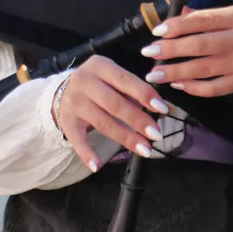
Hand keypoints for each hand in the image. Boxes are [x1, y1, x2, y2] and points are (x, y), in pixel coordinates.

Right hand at [52, 55, 170, 171]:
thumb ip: (138, 93)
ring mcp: (73, 101)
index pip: (126, 80)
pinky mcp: (66, 120)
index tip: (162, 110)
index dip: (145, 95)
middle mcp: (84, 81)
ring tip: (145, 150)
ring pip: (102, 122)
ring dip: (125, 138)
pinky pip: (77, 139)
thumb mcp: (115, 80)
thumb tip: (168, 110)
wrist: (64, 90)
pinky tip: (98, 165)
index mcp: (100, 66)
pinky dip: (86, 153)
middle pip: (114, 104)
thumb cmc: (99, 84)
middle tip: (156, 134)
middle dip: (138, 120)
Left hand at [140, 6, 232, 96]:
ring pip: (202, 69)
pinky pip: (214, 88)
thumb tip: (178, 17)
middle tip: (148, 52)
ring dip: (174, 72)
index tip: (158, 31)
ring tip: (154, 73)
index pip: (202, 21)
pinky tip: (178, 85)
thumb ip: (209, 16)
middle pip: (198, 45)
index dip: (178, 26)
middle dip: (169, 50)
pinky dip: (194, 88)